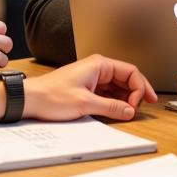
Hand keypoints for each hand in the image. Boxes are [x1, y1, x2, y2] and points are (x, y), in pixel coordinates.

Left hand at [24, 54, 157, 121]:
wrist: (30, 99)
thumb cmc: (52, 96)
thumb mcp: (85, 104)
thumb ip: (111, 107)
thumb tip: (129, 110)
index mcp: (99, 65)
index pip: (130, 71)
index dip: (139, 87)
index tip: (138, 104)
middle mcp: (97, 68)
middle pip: (126, 78)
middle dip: (137, 92)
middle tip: (146, 105)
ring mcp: (92, 78)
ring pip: (118, 86)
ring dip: (126, 98)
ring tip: (131, 111)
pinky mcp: (87, 88)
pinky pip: (108, 92)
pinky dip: (115, 101)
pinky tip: (118, 110)